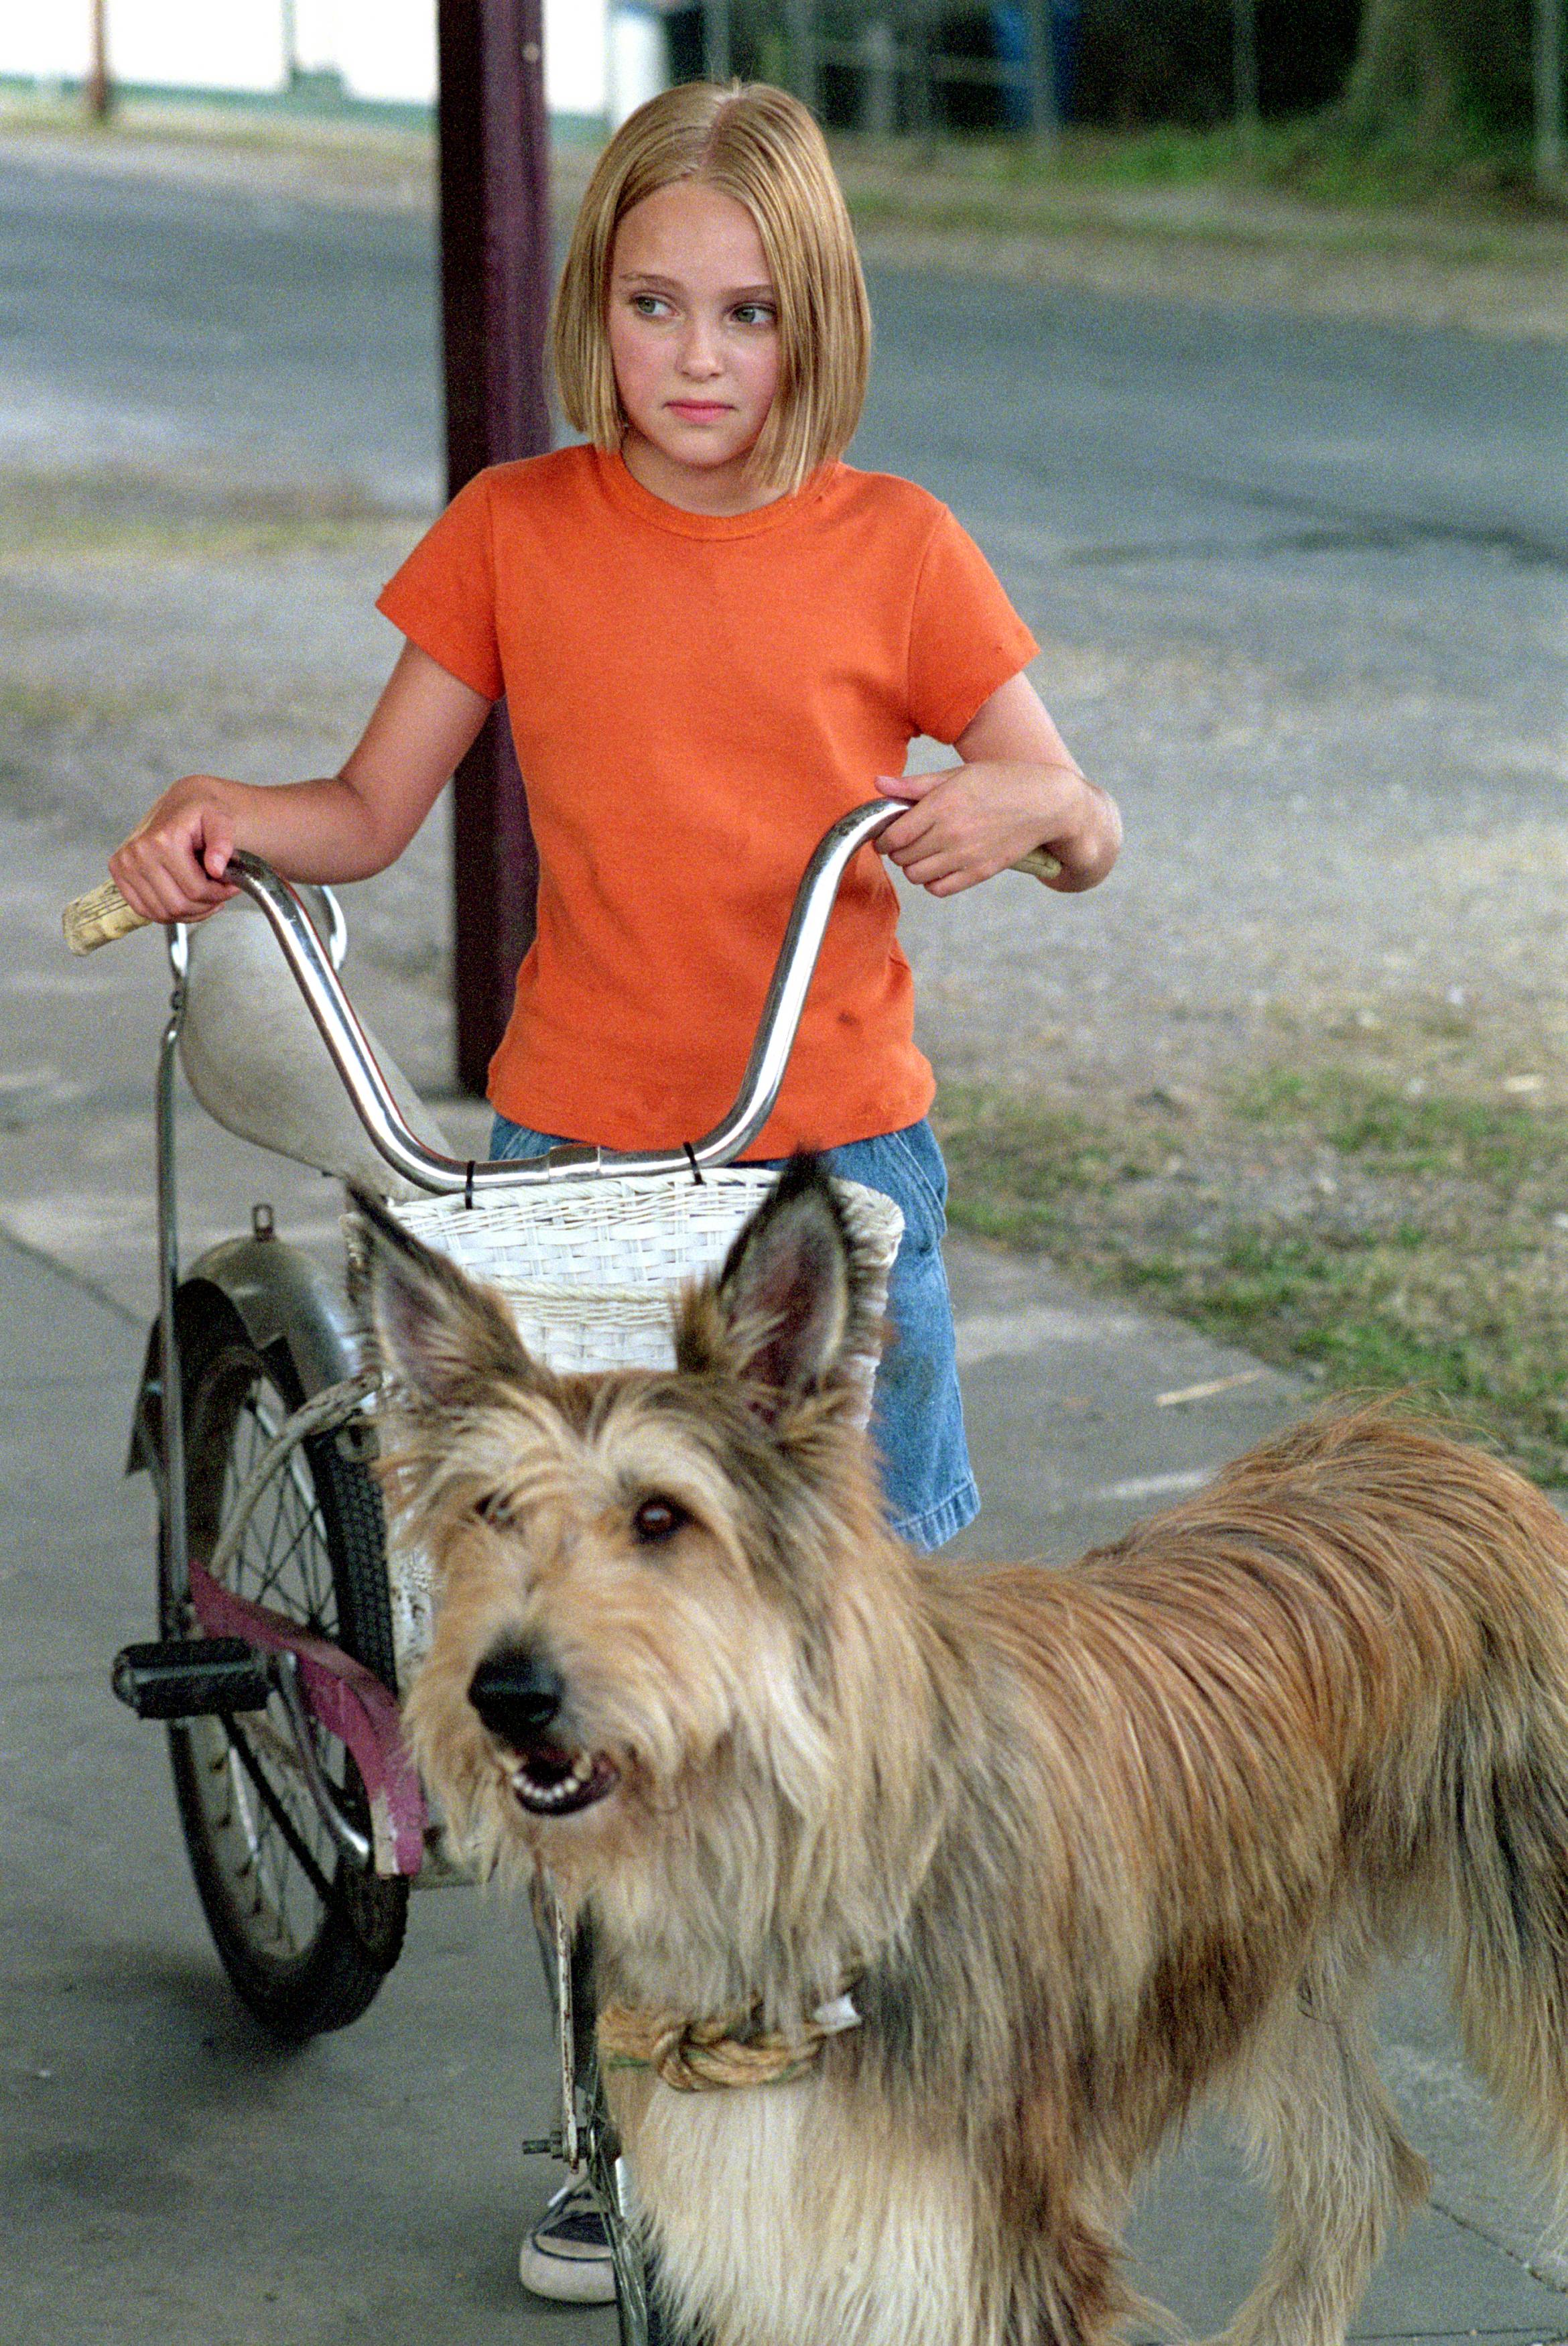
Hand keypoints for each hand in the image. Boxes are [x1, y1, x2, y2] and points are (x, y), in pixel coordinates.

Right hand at [109, 777, 241, 925]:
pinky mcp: (119, 874)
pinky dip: (168, 913)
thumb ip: (223, 842)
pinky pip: (145, 910)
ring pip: (163, 913)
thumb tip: (216, 869)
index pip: (195, 890)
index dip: (219, 894)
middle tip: (218, 893)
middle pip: (178, 905)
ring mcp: (124, 865)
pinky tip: (185, 900)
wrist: (181, 804)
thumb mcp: (220, 819)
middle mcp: (138, 853)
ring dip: (189, 912)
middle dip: (205, 905)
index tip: (231, 887)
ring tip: (204, 896)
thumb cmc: (201, 812)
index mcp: (162, 840)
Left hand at [876, 761, 1116, 897]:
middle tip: (908, 840)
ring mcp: (966, 856)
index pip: (893, 835)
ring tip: (924, 852)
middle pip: (902, 857)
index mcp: (942, 804)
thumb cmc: (1001, 782)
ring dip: (914, 867)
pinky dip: (933, 882)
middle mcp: (951, 833)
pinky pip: (939, 889)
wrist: (1046, 803)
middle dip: (898, 850)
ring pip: (916, 876)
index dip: (884, 837)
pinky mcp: (979, 873)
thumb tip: (877, 785)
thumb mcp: (957, 775)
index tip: (888, 834)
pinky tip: (940, 866)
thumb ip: (915, 785)